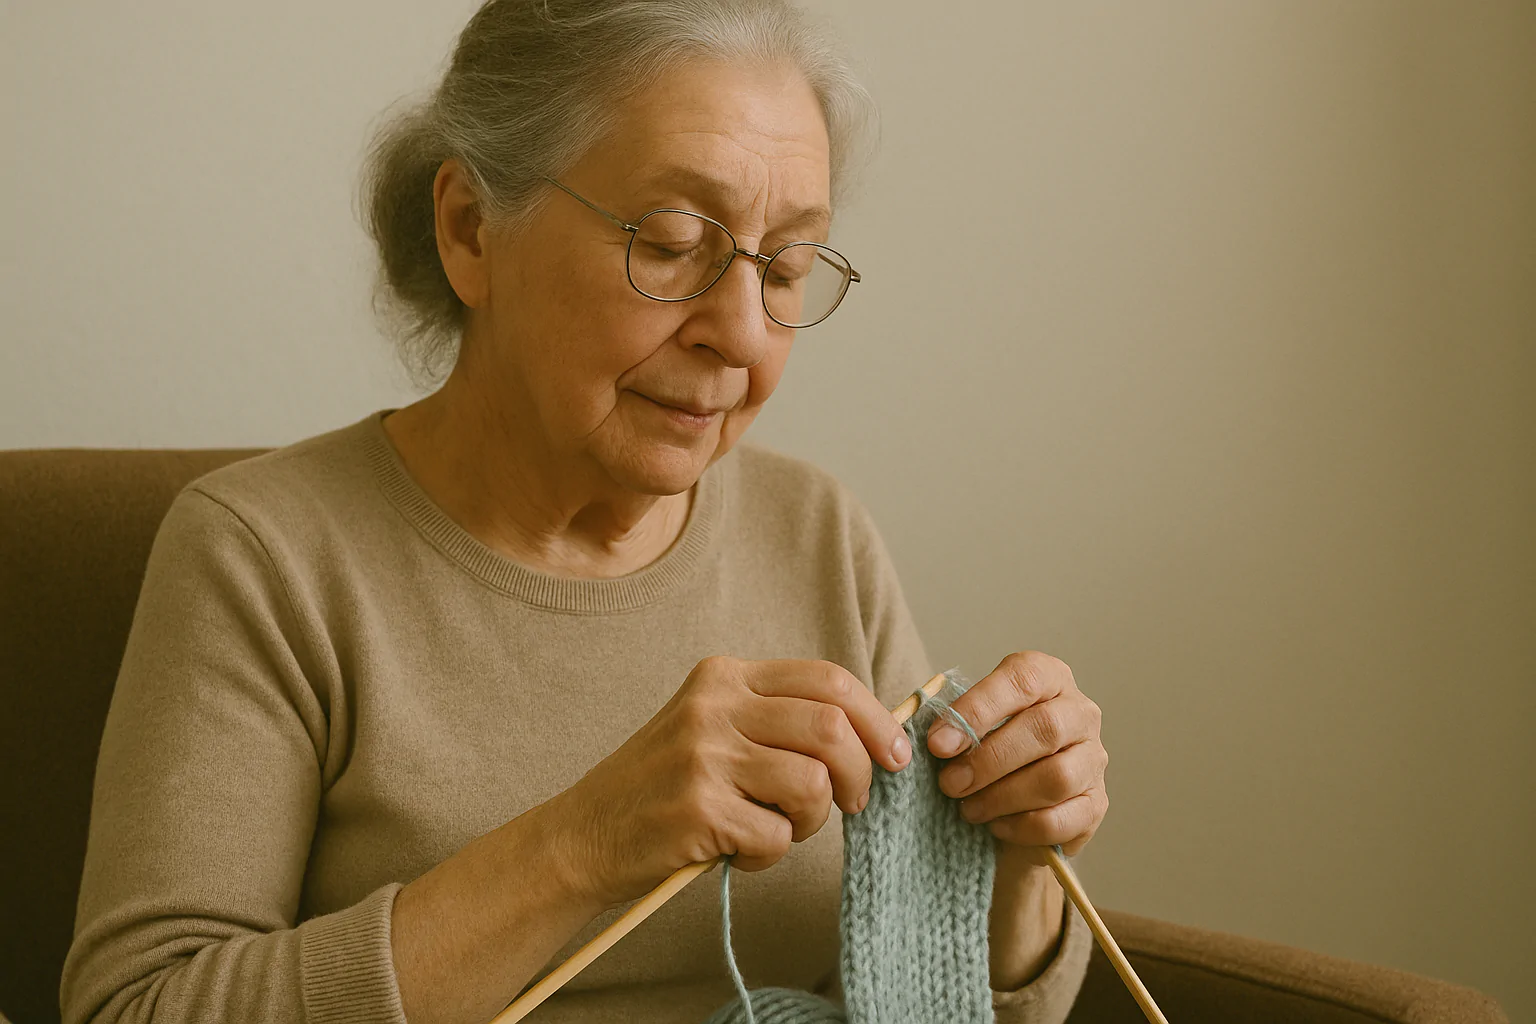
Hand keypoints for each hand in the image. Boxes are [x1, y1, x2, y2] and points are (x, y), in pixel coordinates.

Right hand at [545, 656, 911, 906]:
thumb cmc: (662, 789)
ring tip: (776, 830)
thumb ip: (778, 722)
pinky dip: (768, 857)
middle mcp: (713, 706)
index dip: (874, 718)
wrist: (581, 836)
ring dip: (811, 821)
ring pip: (812, 784)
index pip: (827, 679)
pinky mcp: (697, 808)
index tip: (893, 756)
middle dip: (859, 773)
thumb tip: (874, 737)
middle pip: (830, 726)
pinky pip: (776, 837)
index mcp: (723, 677)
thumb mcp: (714, 730)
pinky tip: (737, 852)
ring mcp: (702, 756)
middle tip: (852, 804)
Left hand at [926, 651, 1107, 865]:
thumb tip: (936, 740)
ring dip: (1002, 797)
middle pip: (1044, 729)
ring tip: (968, 808)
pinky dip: (1021, 826)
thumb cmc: (987, 749)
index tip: (938, 743)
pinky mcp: (1096, 804)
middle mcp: (1080, 713)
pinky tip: (996, 826)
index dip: (978, 709)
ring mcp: (1093, 759)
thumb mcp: (971, 724)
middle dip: (988, 760)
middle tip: (950, 783)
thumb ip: (955, 725)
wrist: (1013, 800)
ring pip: (1056, 777)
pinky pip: (1061, 819)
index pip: (1022, 679)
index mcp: (1049, 678)